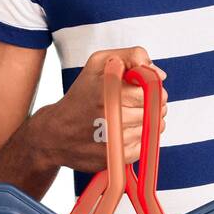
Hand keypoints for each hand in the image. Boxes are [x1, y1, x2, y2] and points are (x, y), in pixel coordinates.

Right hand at [37, 46, 167, 174]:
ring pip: (151, 128)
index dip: (152, 88)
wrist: (54, 133)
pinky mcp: (113, 157)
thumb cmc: (81, 95)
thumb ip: (132, 56)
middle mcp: (108, 114)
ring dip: (148, 122)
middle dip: (152, 105)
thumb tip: (160, 74)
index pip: (149, 89)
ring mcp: (111, 138)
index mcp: (107, 89)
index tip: (144, 89)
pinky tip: (126, 132)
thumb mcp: (100, 63)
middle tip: (139, 103)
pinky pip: (143, 145)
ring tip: (131, 116)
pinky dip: (140, 139)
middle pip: (152, 109)